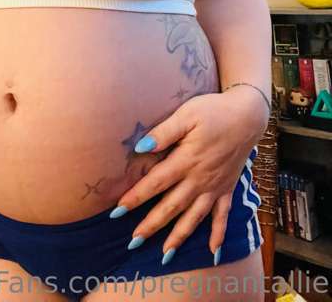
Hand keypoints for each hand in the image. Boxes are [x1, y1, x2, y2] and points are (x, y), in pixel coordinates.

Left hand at [113, 88, 267, 263]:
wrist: (248, 116)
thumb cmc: (213, 112)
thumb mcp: (187, 114)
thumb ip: (164, 132)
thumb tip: (141, 147)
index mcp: (186, 160)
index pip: (156, 182)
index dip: (136, 197)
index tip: (117, 210)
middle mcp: (200, 179)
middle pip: (172, 206)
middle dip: (152, 224)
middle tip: (134, 240)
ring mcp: (215, 187)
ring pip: (194, 217)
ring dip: (179, 236)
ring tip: (165, 254)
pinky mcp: (228, 189)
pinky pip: (223, 216)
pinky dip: (218, 234)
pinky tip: (213, 252)